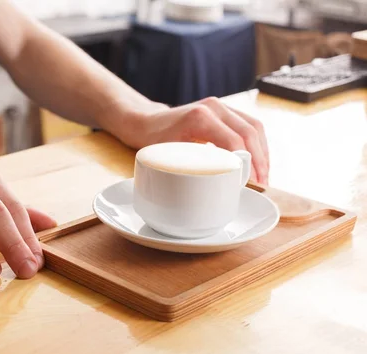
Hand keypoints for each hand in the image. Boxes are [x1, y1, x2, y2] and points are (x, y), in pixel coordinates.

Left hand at [118, 97, 269, 183]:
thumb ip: (192, 166)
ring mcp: (220, 107)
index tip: (251, 182)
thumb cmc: (153, 140)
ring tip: (264, 176)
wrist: (147, 121)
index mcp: (200, 118)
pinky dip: (257, 144)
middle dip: (260, 160)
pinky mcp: (224, 111)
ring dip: (262, 152)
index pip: (235, 140)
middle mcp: (214, 107)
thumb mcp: (168, 155)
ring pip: (254, 127)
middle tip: (262, 183)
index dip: (247, 163)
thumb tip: (217, 188)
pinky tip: (258, 162)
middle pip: (250, 132)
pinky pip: (249, 125)